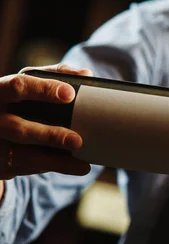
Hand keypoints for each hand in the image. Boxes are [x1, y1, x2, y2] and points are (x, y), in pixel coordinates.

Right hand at [0, 64, 92, 180]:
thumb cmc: (17, 101)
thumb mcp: (29, 83)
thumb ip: (54, 75)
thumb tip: (86, 74)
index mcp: (0, 92)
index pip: (17, 87)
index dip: (43, 90)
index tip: (70, 94)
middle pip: (19, 129)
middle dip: (49, 136)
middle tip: (77, 141)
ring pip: (24, 156)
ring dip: (55, 162)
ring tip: (83, 165)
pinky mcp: (1, 164)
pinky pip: (27, 169)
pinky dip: (52, 168)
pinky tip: (75, 167)